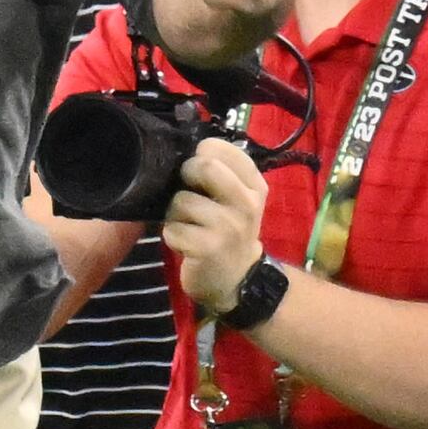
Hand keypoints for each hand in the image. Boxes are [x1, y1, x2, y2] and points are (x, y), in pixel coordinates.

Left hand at [164, 140, 270, 315]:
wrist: (238, 280)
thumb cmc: (230, 232)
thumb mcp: (239, 200)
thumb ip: (222, 173)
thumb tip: (184, 151)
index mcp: (255, 185)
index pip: (219, 148)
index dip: (200, 155)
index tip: (199, 172)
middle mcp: (246, 203)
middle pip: (204, 166)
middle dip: (185, 177)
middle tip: (188, 193)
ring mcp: (229, 226)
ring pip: (181, 200)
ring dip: (175, 214)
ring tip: (188, 225)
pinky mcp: (208, 248)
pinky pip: (173, 229)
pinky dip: (172, 236)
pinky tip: (186, 244)